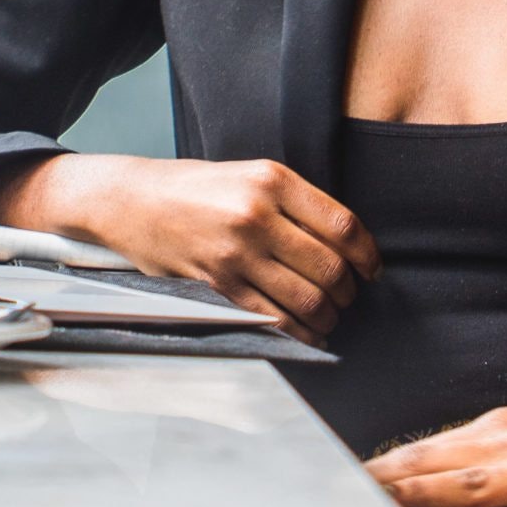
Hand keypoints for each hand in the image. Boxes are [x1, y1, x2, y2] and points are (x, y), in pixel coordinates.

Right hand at [0, 152, 380, 344]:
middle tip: (350, 296)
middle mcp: (257, 213)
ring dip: (329, 315)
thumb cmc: (198, 187)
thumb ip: (296, 202)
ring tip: (331, 316)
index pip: (343, 225)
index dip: (367, 255)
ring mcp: (237, 251)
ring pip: (307, 298)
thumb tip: (346, 242)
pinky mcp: (219, 282)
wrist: (134, 201)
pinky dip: (300, 331)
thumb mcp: (250, 174)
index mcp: (273, 179)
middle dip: (349, 291)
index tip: (372, 269)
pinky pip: (274, 316)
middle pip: (330, 266)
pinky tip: (308, 331)